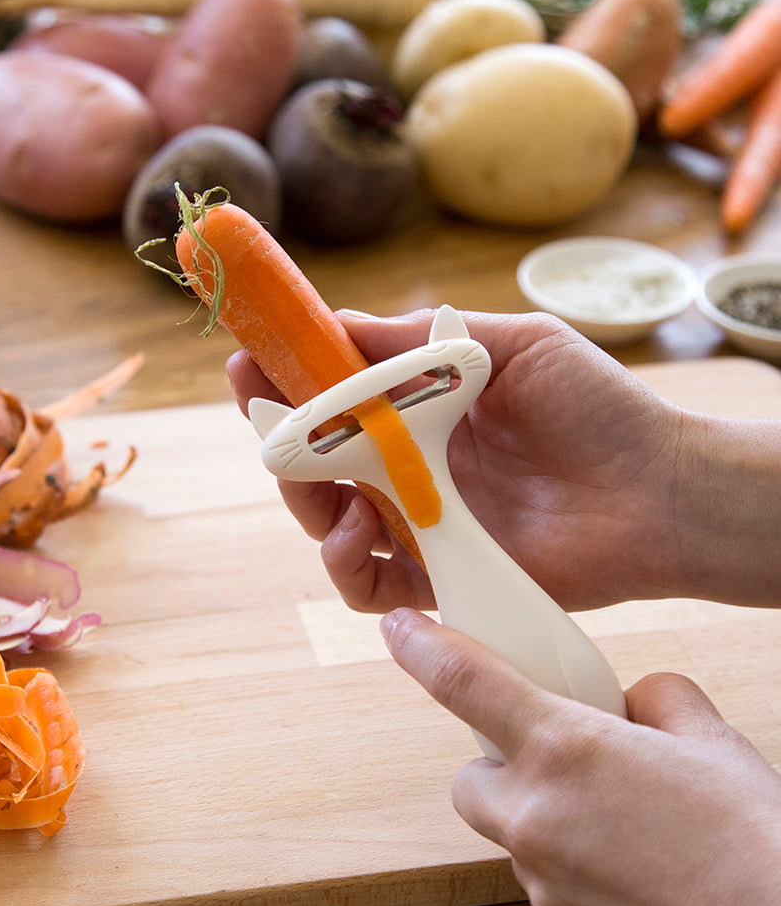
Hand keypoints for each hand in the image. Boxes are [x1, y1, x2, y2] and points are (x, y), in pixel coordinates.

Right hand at [228, 308, 686, 611]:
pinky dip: (347, 566)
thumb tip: (338, 320)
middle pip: (316, 464)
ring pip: (329, 523)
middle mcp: (412, 466)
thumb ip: (420, 341)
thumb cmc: (597, 407)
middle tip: (264, 423)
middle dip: (278, 445)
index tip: (246, 361)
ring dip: (306, 504)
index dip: (285, 382)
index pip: (333, 397)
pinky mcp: (440, 577)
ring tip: (323, 486)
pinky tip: (360, 533)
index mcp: (422, 410)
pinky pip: (369, 585)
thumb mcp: (509, 346)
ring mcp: (422, 524)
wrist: (660, 489)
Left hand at [381, 606, 780, 905]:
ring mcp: (541, 879)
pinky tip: (626, 867)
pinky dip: (566, 864)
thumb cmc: (753, 846)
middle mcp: (534, 814)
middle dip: (500, 764)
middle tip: (559, 761)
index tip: (398, 629)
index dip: (420, 647)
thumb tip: (636, 702)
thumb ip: (657, 702)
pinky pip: (541, 880)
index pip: (462, 681)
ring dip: (539, 816)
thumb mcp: (711, 743)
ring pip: (508, 832)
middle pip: (470, 778)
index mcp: (563, 748)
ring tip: (613, 821)